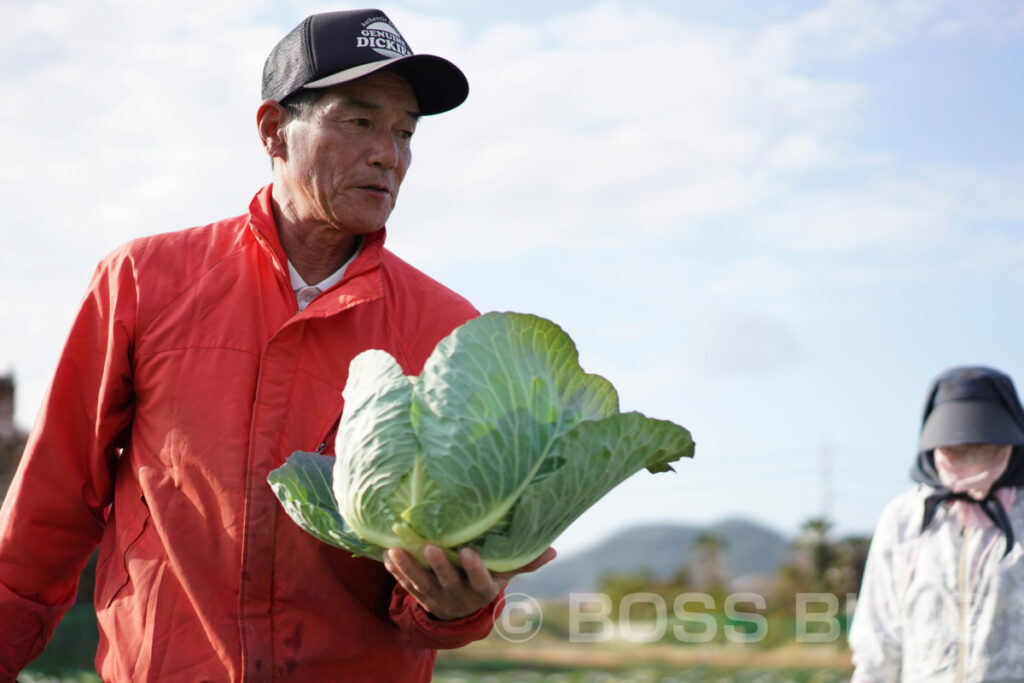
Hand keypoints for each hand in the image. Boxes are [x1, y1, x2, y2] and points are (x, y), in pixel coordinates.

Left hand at [383, 544, 556, 620]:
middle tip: (430, 546)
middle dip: (439, 565)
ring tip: (397, 549)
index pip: (480, 580)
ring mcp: (437, 597)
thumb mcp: (505, 574)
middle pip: (448, 582)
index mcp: (482, 590)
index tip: (469, 552)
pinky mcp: (420, 595)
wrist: (462, 613)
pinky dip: (396, 571)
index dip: (474, 568)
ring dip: (409, 567)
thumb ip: (524, 561)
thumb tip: (553, 550)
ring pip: (421, 583)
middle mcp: (459, 596)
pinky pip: (406, 584)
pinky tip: (387, 555)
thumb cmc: (487, 581)